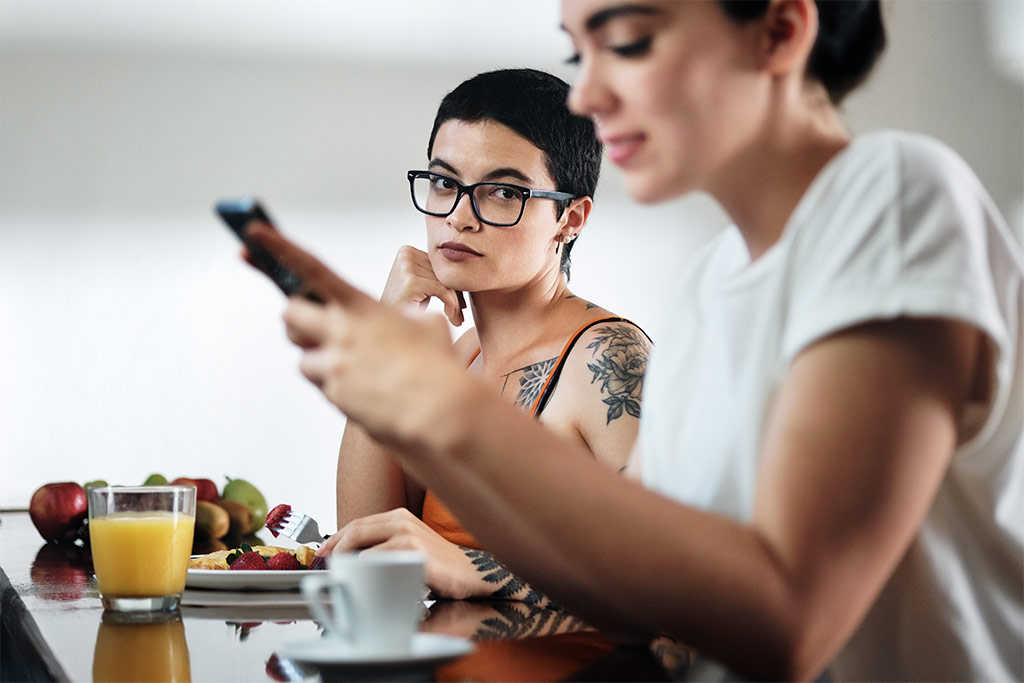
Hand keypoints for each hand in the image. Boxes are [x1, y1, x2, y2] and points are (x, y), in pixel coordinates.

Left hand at [244, 224, 463, 446]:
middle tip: (314, 327)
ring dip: (318, 359)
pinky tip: (365, 389)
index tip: (253, 231)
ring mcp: (334, 364)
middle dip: (297, 320)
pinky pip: (322, 385)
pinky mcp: (333, 394)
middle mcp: (340, 331)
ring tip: (353, 367)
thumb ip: (400, 316)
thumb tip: (395, 321)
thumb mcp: (424, 324)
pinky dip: (337, 386)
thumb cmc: (436, 365)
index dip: (280, 247)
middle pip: (289, 315)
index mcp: (360, 305)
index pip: (312, 268)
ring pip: (303, 358)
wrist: (437, 410)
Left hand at [319, 508, 481, 599]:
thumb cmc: (437, 563)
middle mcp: (401, 520)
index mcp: (399, 515)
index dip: (336, 538)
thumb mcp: (408, 545)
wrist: (468, 572)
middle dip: (334, 548)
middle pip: (356, 530)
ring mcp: (407, 534)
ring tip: (342, 576)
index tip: (324, 551)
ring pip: (363, 546)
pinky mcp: (412, 551)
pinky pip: (376, 561)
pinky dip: (364, 571)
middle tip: (325, 564)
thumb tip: (351, 557)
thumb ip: (384, 544)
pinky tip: (363, 581)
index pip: (358, 523)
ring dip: (346, 562)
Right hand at [381, 246, 464, 326]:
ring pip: (446, 282)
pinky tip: (452, 317)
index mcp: (407, 251)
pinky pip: (443, 289)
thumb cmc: (406, 308)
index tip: (462, 305)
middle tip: (461, 314)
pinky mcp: (410, 281)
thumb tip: (468, 273)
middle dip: (456, 295)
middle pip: (444, 272)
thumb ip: (437, 274)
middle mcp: (405, 254)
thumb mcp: (423, 286)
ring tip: (458, 319)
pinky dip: (451, 304)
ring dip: (456, 303)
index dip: (453, 285)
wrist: (386, 328)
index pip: (440, 265)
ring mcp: (406, 266)